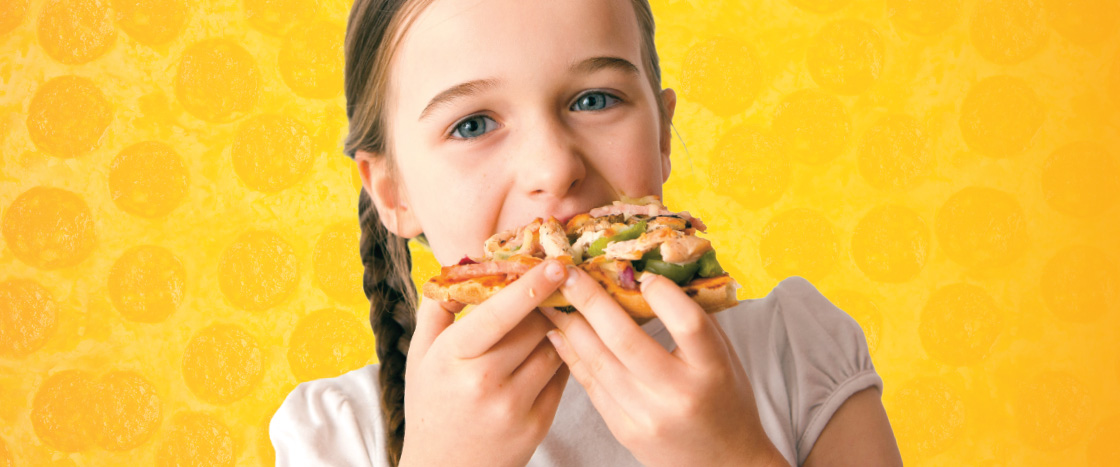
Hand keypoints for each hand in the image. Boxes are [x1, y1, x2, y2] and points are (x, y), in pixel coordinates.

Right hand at [400, 260, 570, 466]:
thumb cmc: (431, 404)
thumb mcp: (420, 354)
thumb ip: (439, 306)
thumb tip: (465, 263)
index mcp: (453, 357)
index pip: (499, 314)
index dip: (531, 285)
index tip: (556, 263)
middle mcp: (484, 382)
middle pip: (534, 325)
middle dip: (542, 304)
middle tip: (549, 288)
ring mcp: (514, 406)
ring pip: (553, 348)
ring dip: (553, 330)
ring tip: (541, 325)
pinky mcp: (538, 425)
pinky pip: (561, 376)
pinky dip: (558, 358)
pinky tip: (543, 355)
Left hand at [540, 268, 787, 466]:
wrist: (722, 463)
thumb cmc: (724, 398)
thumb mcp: (723, 356)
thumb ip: (693, 318)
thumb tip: (650, 271)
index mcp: (713, 370)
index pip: (688, 325)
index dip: (664, 296)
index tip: (642, 273)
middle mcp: (679, 395)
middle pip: (627, 340)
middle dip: (591, 301)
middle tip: (569, 272)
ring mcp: (647, 417)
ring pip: (599, 362)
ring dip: (571, 325)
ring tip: (553, 297)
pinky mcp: (624, 430)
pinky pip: (591, 386)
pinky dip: (572, 355)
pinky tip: (559, 332)